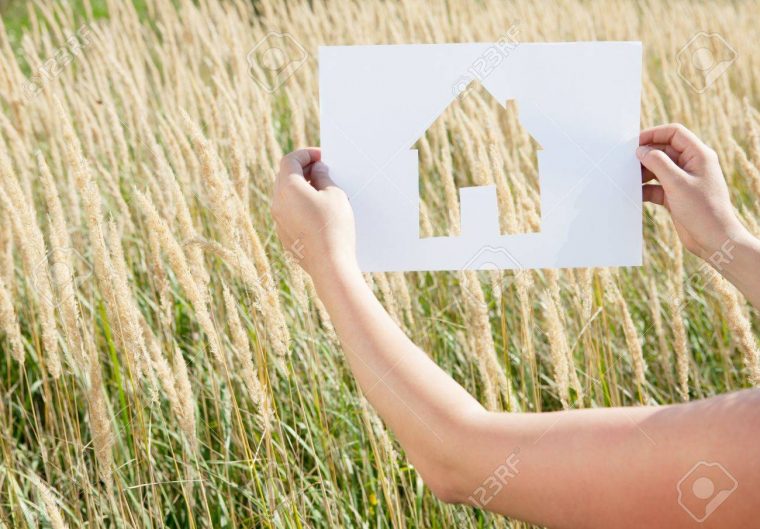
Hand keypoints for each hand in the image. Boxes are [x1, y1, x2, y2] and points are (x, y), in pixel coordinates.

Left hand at [272, 148, 357, 281]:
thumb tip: (317, 170)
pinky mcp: (284, 235)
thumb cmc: (334, 227)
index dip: (306, 154)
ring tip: (322, 190)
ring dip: (301, 187)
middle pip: (284, 176)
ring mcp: (279, 220)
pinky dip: (300, 205)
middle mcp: (277, 203)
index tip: (321, 156)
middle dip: (302, 169)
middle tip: (322, 170)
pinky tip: (318, 211)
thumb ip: (323, 177)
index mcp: (288, 188)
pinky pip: (289, 212)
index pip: (290, 160)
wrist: (329, 265)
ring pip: (285, 195)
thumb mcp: (334, 195)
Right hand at [639, 123, 751, 258]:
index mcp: (698, 155)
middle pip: (663, 151)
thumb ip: (658, 163)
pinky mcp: (676, 196)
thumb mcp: (677, 183)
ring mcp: (683, 181)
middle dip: (645, 156)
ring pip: (658, 169)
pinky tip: (635, 194)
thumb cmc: (702, 210)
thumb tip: (641, 150)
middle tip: (626, 163)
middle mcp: (691, 165)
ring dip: (643, 173)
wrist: (713, 239)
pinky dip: (645, 189)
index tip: (634, 143)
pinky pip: (656, 186)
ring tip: (628, 179)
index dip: (653, 134)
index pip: (674, 134)